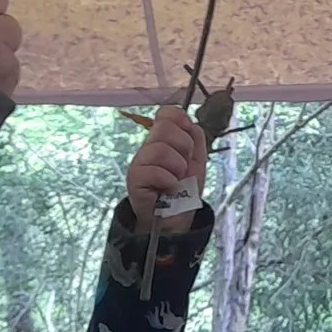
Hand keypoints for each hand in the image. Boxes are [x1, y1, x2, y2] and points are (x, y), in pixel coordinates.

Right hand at [127, 105, 206, 235]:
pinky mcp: (134, 178)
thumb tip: (189, 121)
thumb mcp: (197, 159)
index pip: (166, 113)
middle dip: (184, 147)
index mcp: (163, 138)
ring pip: (160, 149)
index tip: (189, 139)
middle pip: (164, 127)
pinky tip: (169, 189)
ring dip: (177, 167)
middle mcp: (149, 146)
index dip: (180, 120)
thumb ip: (196, 137)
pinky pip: (154, 170)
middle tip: (183, 166)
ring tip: (176, 180)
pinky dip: (169, 181)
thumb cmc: (185, 188)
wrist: (177, 218)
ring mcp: (139, 161)